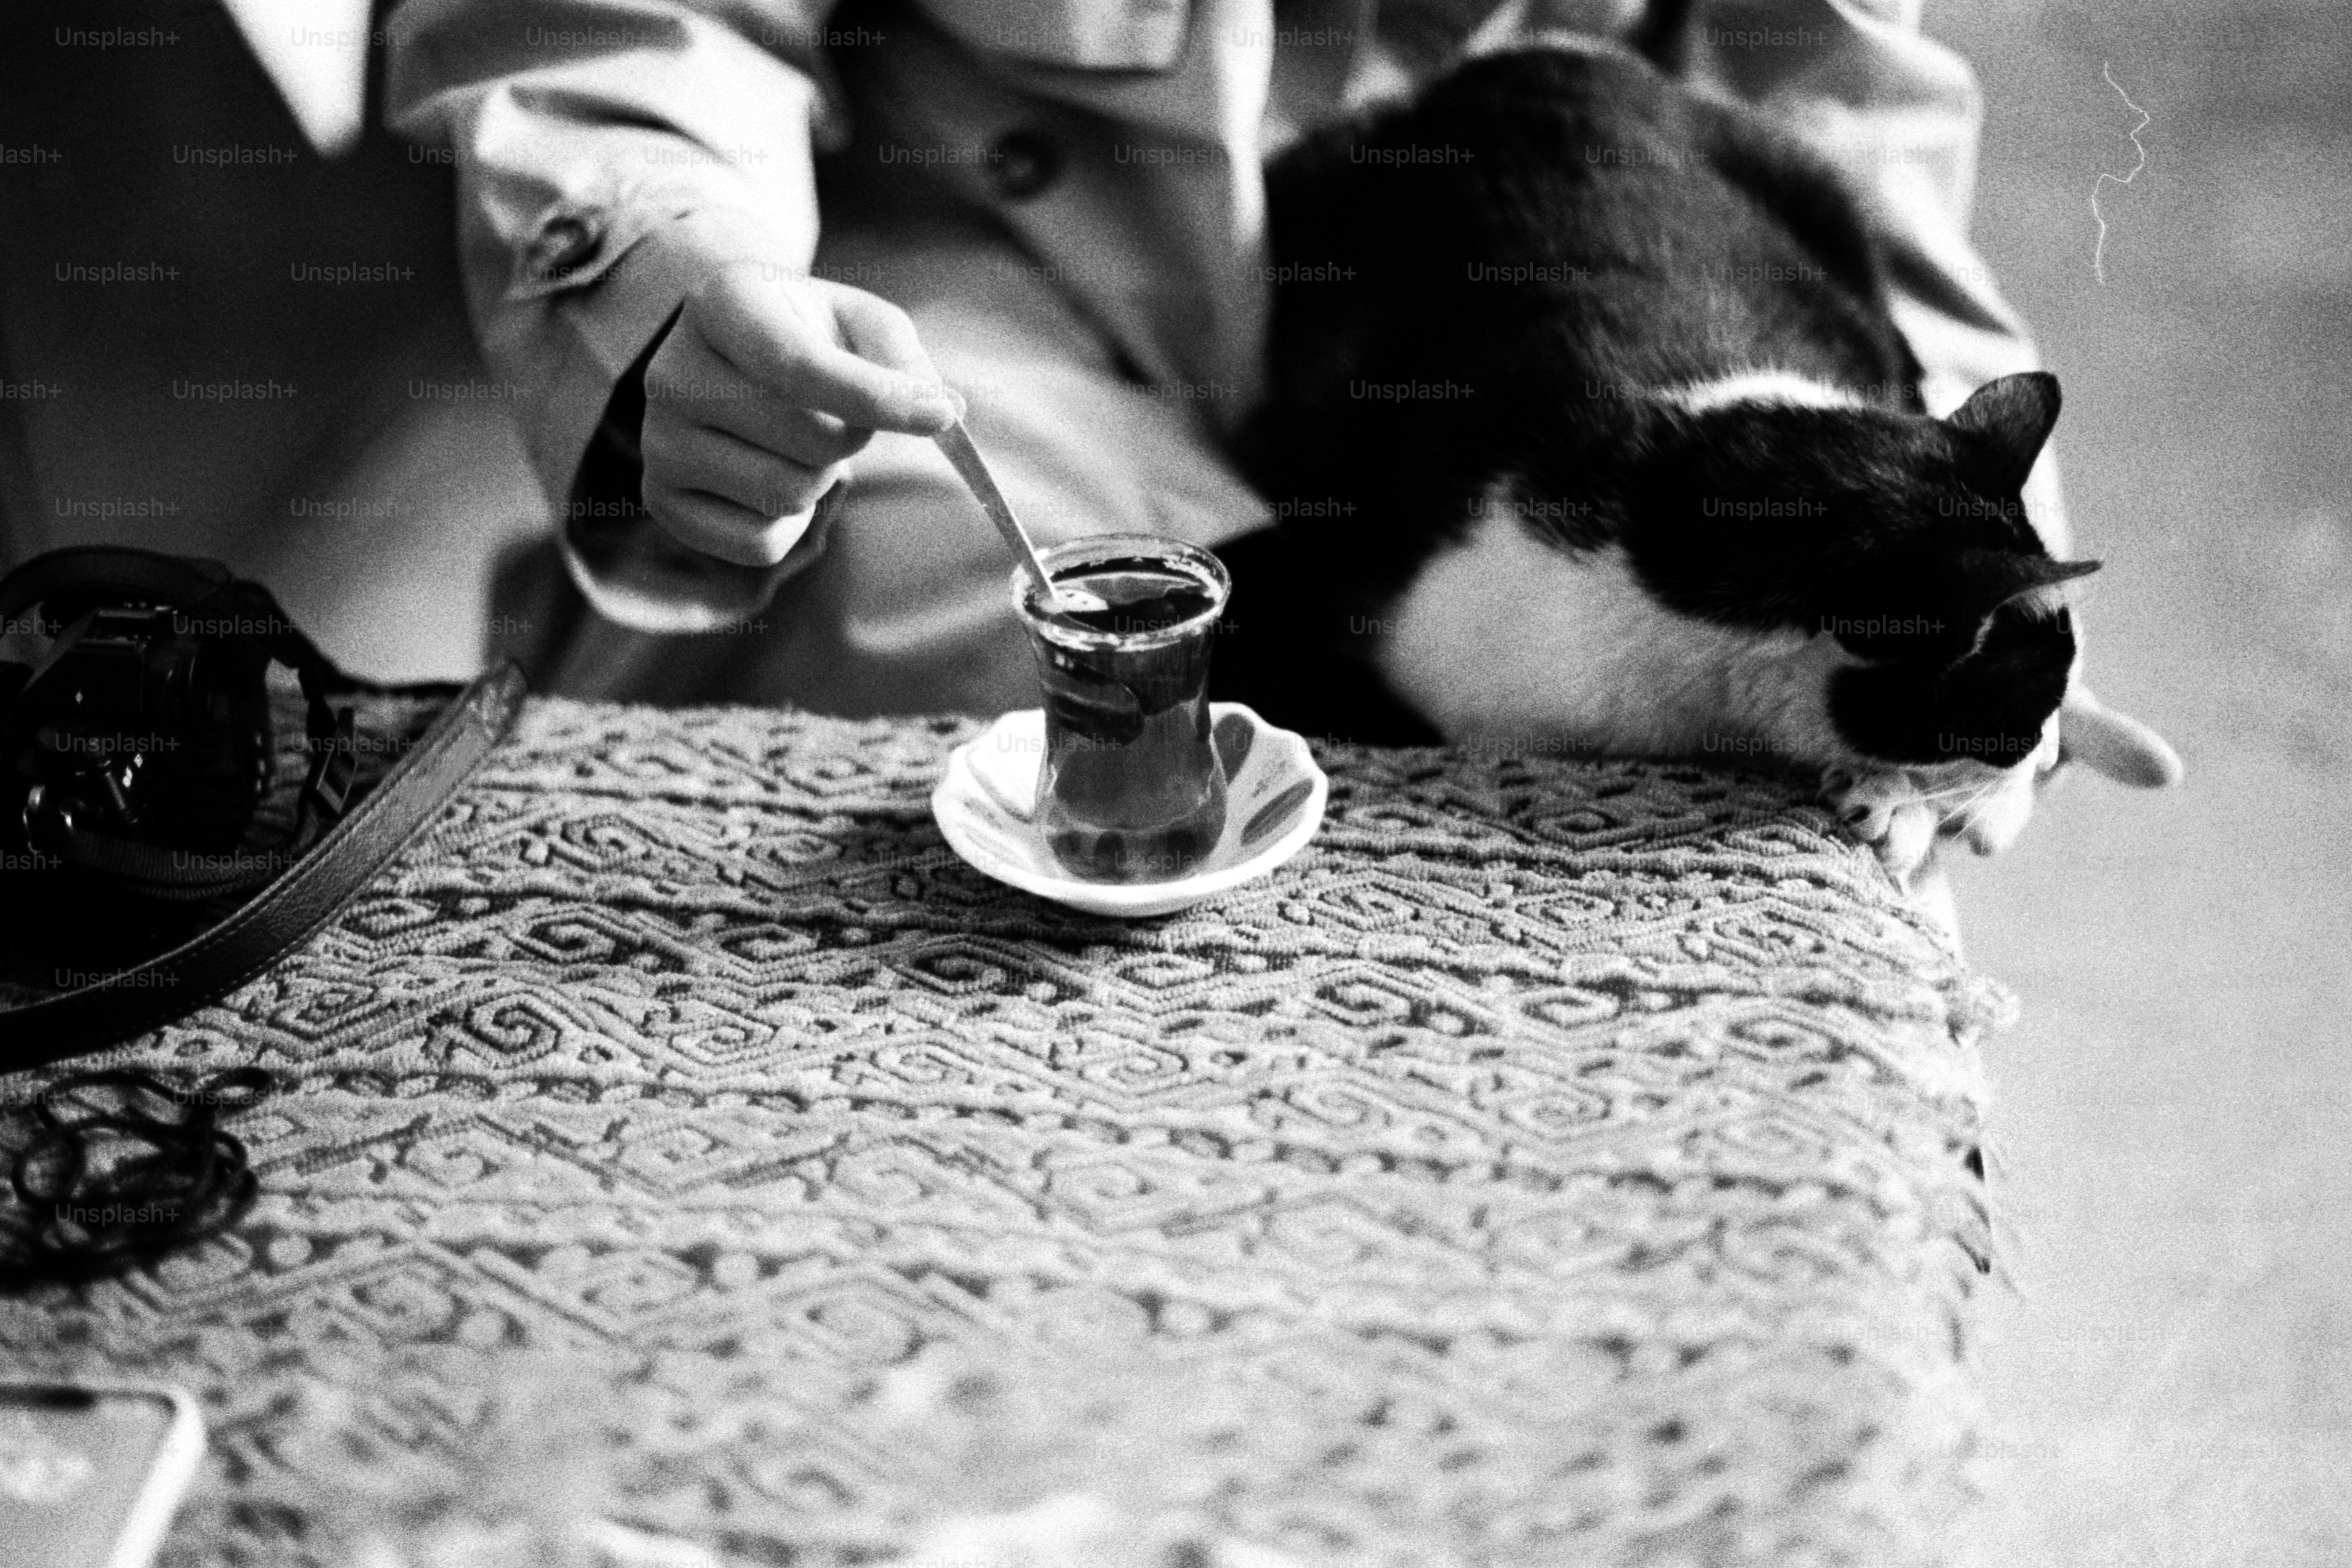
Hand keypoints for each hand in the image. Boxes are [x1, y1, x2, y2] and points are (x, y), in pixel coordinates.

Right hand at [638, 266, 962, 567]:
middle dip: (849, 436)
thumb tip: (942, 411)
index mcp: (720, 303)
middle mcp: (670, 372)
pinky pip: (760, 544)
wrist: (732, 360)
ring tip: (795, 442)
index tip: (940, 415)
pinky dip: (790, 526)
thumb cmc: (807, 335)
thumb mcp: (859, 322)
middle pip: (811, 441)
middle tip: (830, 413)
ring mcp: (657, 442)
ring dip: (820, 479)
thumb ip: (901, 359)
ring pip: (788, 496)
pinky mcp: (661, 501)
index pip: (800, 369)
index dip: (878, 400)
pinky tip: (771, 477)